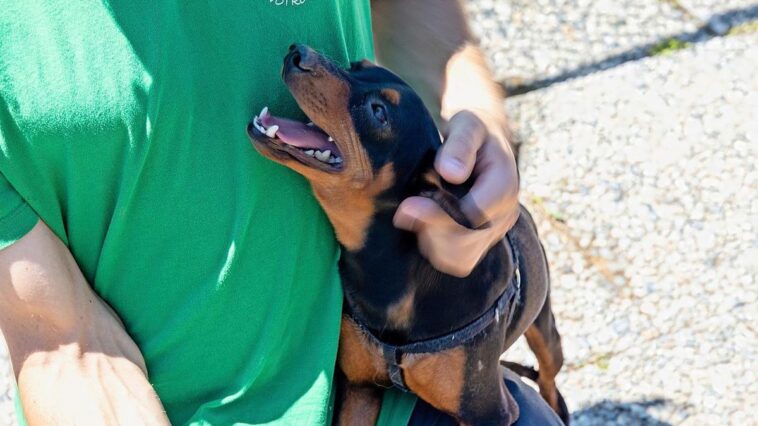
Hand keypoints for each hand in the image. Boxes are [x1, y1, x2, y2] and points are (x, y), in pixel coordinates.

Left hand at [393, 110, 519, 276]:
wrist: (483, 140)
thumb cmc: (472, 130)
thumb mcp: (467, 124)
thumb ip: (460, 144)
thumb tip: (450, 172)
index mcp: (505, 186)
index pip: (473, 217)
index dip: (438, 217)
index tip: (406, 207)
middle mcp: (506, 214)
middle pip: (465, 243)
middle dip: (430, 230)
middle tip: (406, 209)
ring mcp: (496, 232)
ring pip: (460, 258)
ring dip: (432, 242)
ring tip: (418, 215)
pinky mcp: (483, 243)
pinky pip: (459, 262)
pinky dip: (437, 250)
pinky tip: (426, 227)